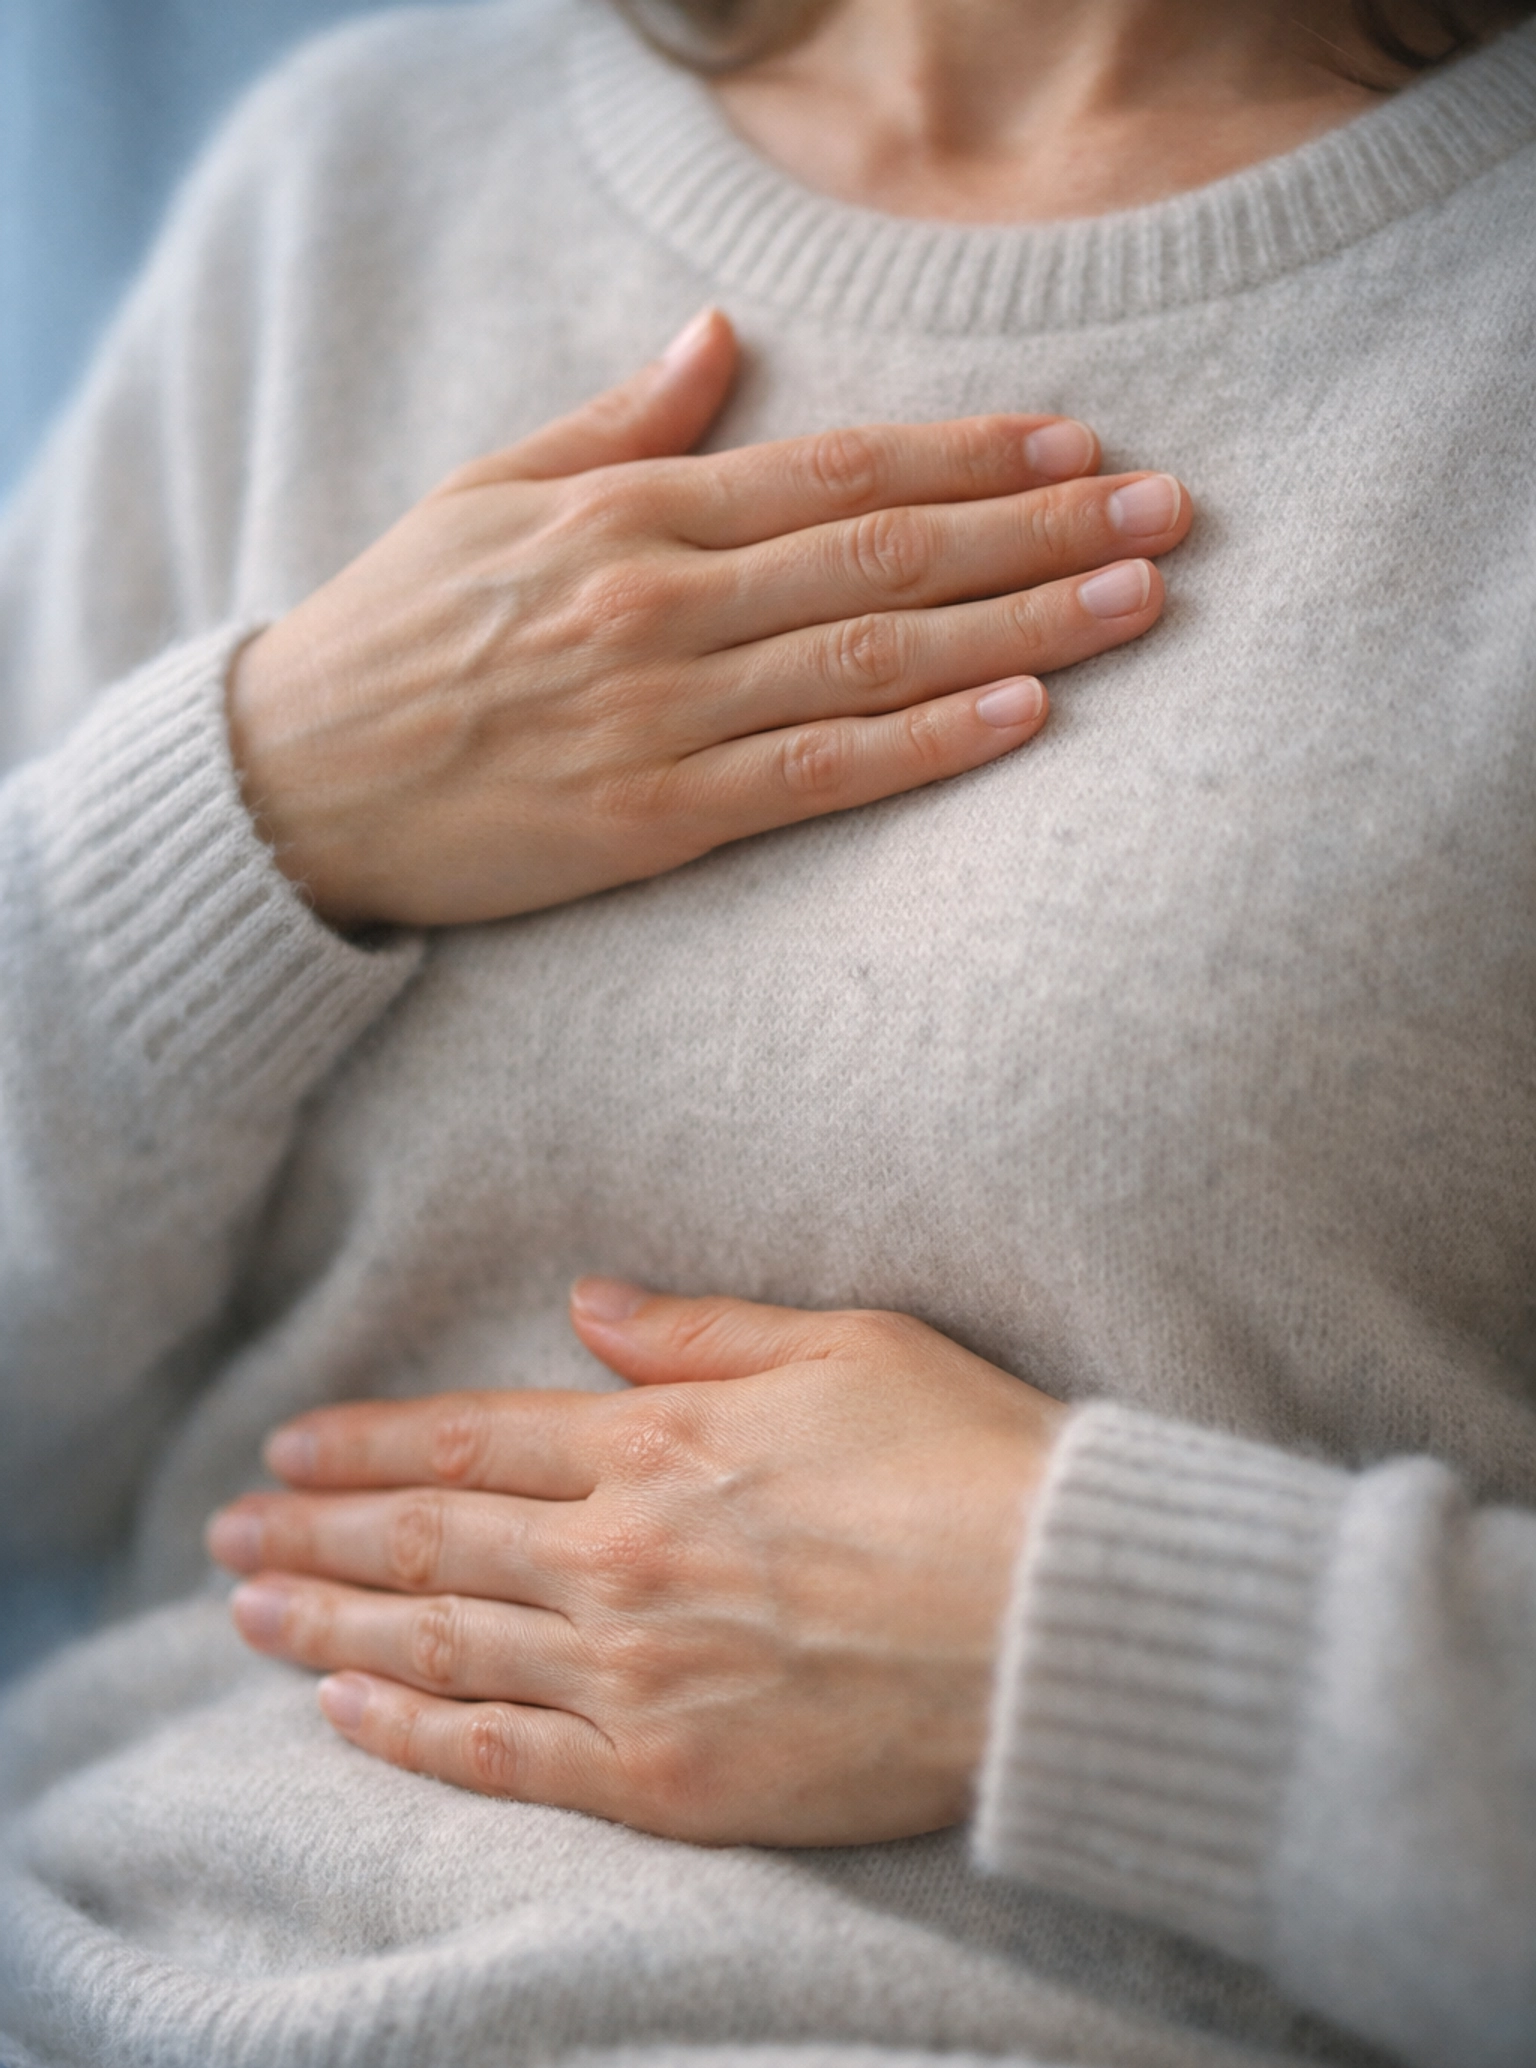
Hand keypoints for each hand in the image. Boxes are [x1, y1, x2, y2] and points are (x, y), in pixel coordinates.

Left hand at [208, 1285, 1067, 1844]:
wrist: (1066, 1624)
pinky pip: (507, 1756)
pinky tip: (345, 1713)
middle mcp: (620, 1554)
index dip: (365, 1445)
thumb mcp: (848, 1347)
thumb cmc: (976, 1466)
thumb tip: (590, 1304)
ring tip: (246, 1615)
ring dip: (331, 1625)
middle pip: (430, 1539)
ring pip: (442, 1643)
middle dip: (315, 1535)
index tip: (287, 1451)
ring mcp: (635, 1672)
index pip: (469, 1439)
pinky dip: (413, 1734)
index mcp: (659, 1443)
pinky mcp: (671, 1778)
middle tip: (226, 1537)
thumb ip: (702, 1330)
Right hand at [230, 307, 1190, 927]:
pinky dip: (928, 740)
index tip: (1077, 445)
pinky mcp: (654, 816)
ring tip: (1138, 601)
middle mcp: (663, 599)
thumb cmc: (394, 633)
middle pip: (888, 550)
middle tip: (1167, 513)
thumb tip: (719, 335)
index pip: (838, 469)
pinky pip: (821, 772)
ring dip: (1023, 624)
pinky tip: (1026, 714)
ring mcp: (663, 710)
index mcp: (631, 513)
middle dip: (1041, 530)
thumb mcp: (488, 491)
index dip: (971, 454)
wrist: (292, 785)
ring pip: (876, 654)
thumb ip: (621, 422)